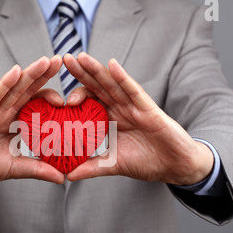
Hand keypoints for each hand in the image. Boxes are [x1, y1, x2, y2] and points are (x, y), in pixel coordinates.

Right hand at [0, 56, 65, 188]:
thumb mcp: (14, 168)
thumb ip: (37, 169)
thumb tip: (62, 178)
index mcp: (15, 124)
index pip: (36, 106)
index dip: (51, 99)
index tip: (71, 99)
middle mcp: (5, 114)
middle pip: (28, 91)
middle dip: (44, 75)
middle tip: (60, 60)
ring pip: (14, 89)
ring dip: (30, 74)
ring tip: (46, 61)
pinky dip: (5, 83)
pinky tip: (16, 71)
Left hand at [63, 53, 213, 185]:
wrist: (175, 166)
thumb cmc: (146, 162)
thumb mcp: (113, 165)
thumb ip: (91, 167)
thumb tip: (68, 176)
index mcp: (111, 119)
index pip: (90, 101)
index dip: (75, 94)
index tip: (57, 95)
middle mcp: (120, 109)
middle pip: (98, 87)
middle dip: (81, 72)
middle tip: (64, 59)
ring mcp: (134, 106)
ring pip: (112, 84)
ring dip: (97, 70)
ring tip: (81, 57)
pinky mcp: (149, 108)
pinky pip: (134, 90)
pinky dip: (123, 78)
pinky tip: (112, 65)